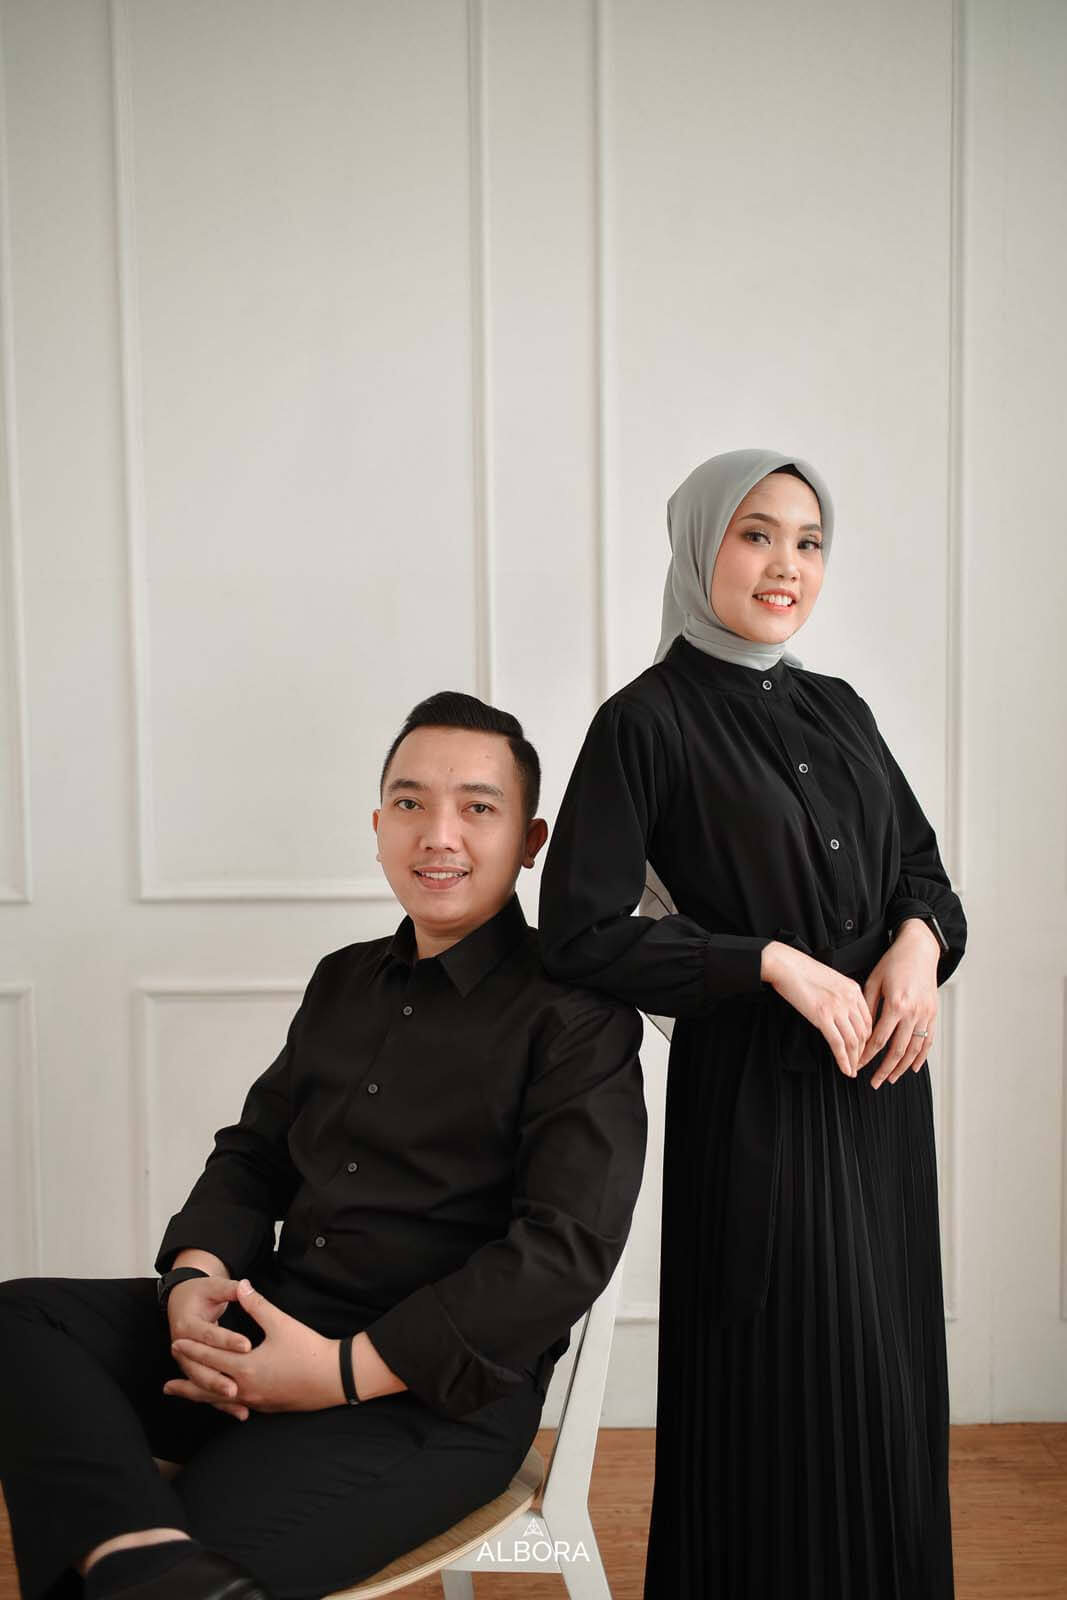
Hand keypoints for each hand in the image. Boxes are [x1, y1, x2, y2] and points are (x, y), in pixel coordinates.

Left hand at [164, 1280, 343, 1415]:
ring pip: (220, 1401)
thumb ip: (257, 1305)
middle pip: (208, 1387)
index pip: (211, 1357)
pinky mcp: (267, 1407)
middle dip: (187, 1382)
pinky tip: (221, 1403)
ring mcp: (256, 1401)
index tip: (175, 1343)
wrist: (335, 1378)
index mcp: (245, 1367)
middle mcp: (246, 1388)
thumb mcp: (281, 1323)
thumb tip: (241, 1284)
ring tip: (184, 1397)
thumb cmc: (309, 1350)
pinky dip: (222, 1404)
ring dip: (200, 1397)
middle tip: (166, 1383)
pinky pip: (236, 1407)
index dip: (192, 1350)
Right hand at [165, 1275, 252, 1419]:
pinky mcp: (194, 1369)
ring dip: (216, 1394)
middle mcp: (181, 1345)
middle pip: (198, 1366)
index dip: (227, 1339)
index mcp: (186, 1324)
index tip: (247, 1346)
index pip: (208, 1334)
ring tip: (238, 1403)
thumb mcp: (213, 1286)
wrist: (180, 1300)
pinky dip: (220, 1402)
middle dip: (217, 1378)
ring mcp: (185, 1361)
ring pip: (200, 1382)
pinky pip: (206, 1389)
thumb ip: (229, 1288)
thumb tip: (244, 1285)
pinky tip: (240, 1412)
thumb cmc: (199, 1292)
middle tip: (237, 1387)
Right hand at [762, 941, 872, 1077]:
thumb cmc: (802, 970)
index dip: (867, 1039)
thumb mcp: (830, 980)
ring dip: (854, 1060)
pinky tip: (845, 1069)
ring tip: (852, 1070)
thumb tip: (842, 1015)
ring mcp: (837, 1008)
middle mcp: (849, 999)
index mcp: (853, 989)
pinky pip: (838, 1044)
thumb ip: (841, 995)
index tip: (863, 1049)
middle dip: (863, 1053)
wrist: (785, 965)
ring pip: (853, 1041)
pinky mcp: (822, 1016)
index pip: (868, 1020)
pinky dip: (843, 1060)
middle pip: (864, 1033)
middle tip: (859, 1064)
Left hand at [857, 919, 939, 1087]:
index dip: (867, 1055)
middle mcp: (913, 1013)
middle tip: (874, 1082)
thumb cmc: (894, 963)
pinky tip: (912, 1068)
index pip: (879, 1039)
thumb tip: (860, 1030)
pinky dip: (921, 1057)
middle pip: (897, 1050)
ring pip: (914, 1050)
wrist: (920, 951)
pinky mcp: (933, 1014)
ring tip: (891, 1079)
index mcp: (896, 1005)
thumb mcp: (874, 981)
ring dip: (902, 1068)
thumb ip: (868, 1007)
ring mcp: (925, 1015)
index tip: (858, 1064)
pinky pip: (928, 1041)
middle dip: (884, 1069)